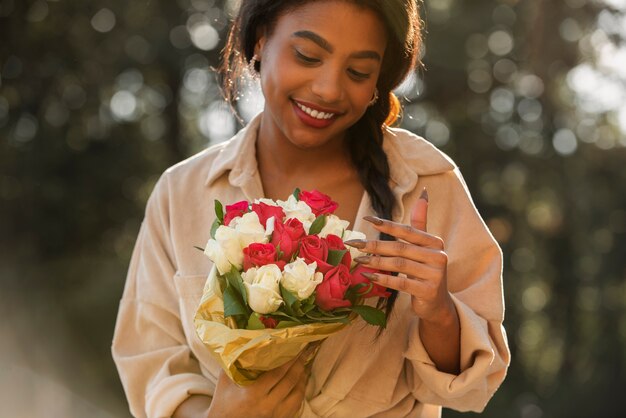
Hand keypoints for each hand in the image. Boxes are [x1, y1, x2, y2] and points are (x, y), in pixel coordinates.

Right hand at [207, 351, 309, 417]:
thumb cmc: (223, 404)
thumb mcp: (225, 382)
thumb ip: (232, 362)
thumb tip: (239, 341)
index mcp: (254, 394)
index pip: (277, 373)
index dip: (289, 359)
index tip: (295, 346)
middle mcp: (267, 405)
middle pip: (290, 381)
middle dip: (299, 363)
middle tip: (305, 350)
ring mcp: (276, 415)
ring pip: (297, 394)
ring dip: (303, 377)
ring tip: (304, 364)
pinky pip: (297, 405)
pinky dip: (301, 391)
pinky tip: (300, 382)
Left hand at [347, 188, 454, 323]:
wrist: (437, 303)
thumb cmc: (425, 270)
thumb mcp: (424, 246)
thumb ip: (420, 223)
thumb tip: (423, 192)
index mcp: (435, 242)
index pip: (407, 230)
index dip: (387, 224)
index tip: (366, 219)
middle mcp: (438, 256)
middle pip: (400, 248)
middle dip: (374, 244)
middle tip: (354, 243)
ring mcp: (435, 274)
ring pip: (399, 264)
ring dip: (375, 261)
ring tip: (359, 260)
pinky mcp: (428, 291)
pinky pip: (401, 282)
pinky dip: (383, 278)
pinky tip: (368, 276)